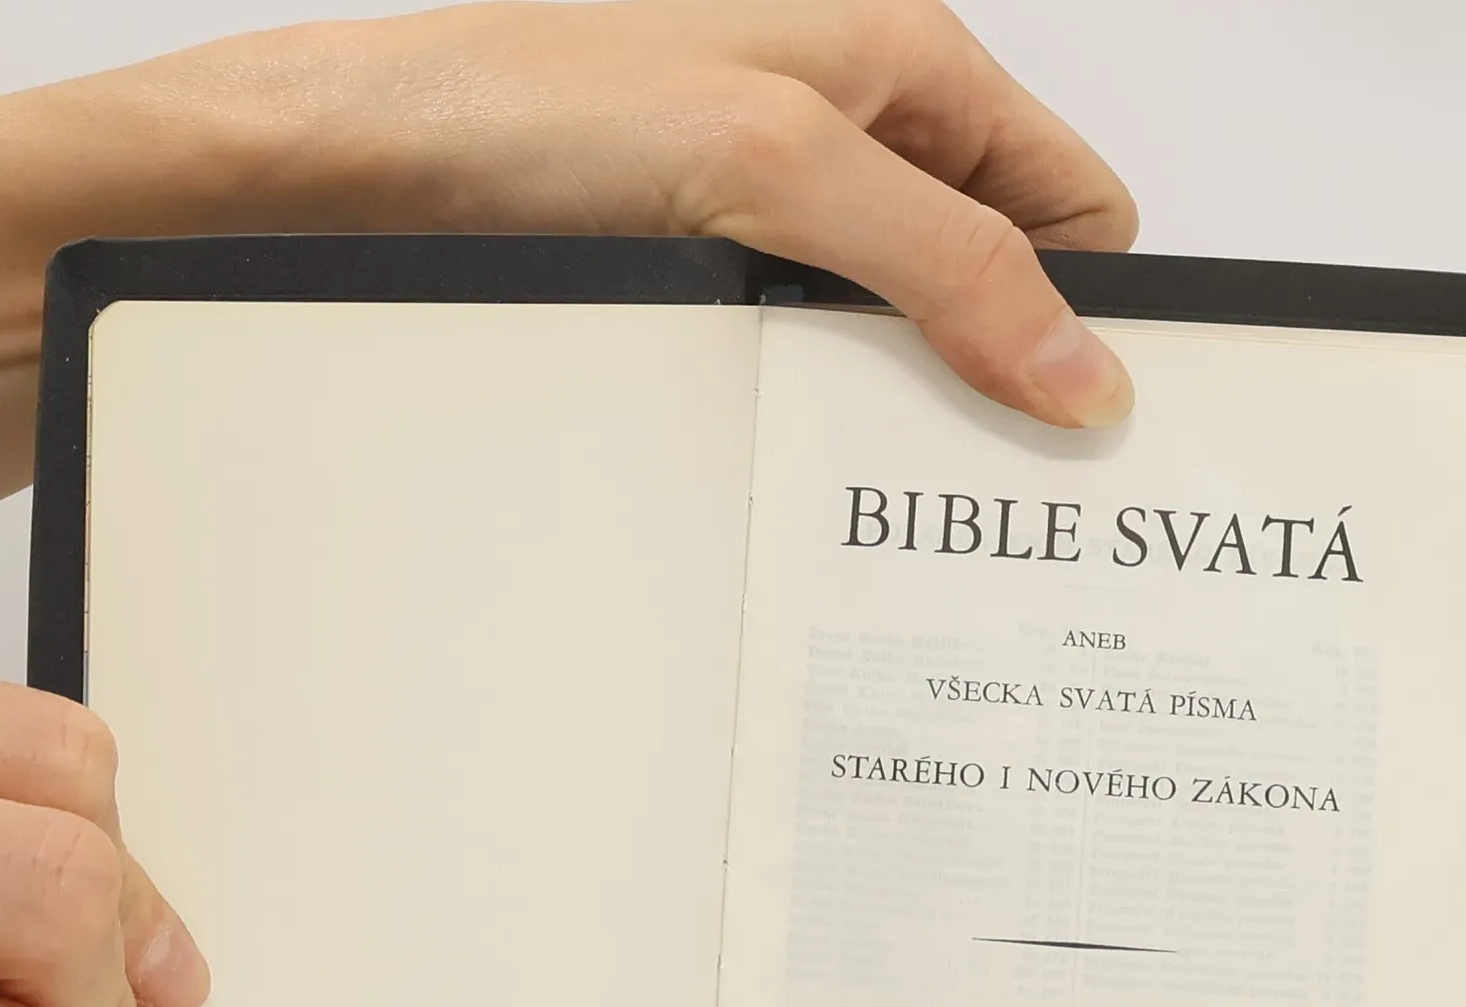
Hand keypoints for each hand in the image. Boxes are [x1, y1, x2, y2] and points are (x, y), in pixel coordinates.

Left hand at [267, 0, 1139, 429]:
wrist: (372, 157)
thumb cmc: (544, 107)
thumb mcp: (778, 170)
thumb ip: (946, 260)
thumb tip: (1078, 364)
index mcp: (907, 63)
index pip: (1074, 201)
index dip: (1092, 306)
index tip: (1082, 423)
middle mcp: (856, 127)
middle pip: (997, 268)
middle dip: (1005, 367)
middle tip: (991, 485)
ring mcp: (782, 200)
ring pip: (902, 317)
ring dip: (907, 394)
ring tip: (890, 482)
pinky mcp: (715, 261)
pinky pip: (815, 342)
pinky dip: (828, 399)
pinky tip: (807, 453)